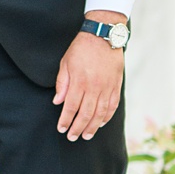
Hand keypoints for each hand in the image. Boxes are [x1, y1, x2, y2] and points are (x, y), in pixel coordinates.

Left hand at [53, 16, 125, 140]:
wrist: (103, 36)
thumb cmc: (80, 49)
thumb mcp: (65, 63)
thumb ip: (62, 83)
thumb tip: (57, 102)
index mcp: (79, 81)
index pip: (71, 107)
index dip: (66, 120)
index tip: (62, 129)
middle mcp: (94, 87)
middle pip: (86, 113)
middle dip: (78, 128)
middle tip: (72, 137)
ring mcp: (107, 87)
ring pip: (100, 113)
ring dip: (93, 126)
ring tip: (86, 135)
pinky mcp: (116, 85)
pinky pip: (112, 105)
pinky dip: (107, 117)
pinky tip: (100, 123)